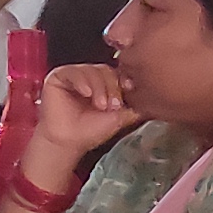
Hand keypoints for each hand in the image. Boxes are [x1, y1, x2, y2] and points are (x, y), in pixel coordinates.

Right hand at [28, 59, 144, 177]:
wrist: (69, 142)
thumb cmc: (90, 131)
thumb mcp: (120, 117)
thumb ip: (134, 106)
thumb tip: (154, 98)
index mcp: (105, 83)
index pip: (118, 73)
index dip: (124, 79)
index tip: (130, 89)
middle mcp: (91, 77)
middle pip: (106, 70)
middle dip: (112, 87)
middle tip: (112, 105)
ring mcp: (75, 75)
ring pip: (92, 70)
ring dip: (99, 87)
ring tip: (99, 105)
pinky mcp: (59, 76)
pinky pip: (73, 71)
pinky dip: (82, 81)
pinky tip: (86, 94)